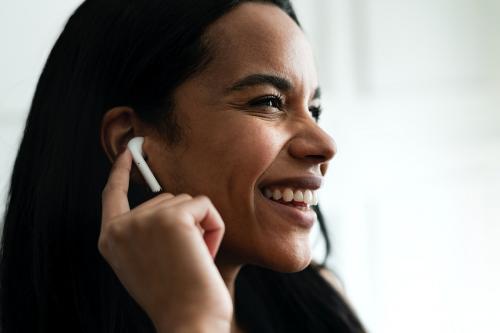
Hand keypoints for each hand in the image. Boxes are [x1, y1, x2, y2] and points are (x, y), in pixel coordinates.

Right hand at [99, 148, 231, 332]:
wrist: (188, 322)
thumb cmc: (176, 297)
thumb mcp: (146, 261)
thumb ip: (146, 232)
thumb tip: (170, 204)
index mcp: (111, 239)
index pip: (112, 194)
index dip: (121, 171)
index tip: (129, 152)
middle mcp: (121, 227)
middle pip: (166, 199)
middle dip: (185, 225)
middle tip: (183, 262)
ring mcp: (144, 220)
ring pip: (188, 201)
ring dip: (200, 228)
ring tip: (193, 261)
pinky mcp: (172, 218)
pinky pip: (205, 205)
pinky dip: (214, 227)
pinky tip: (205, 253)